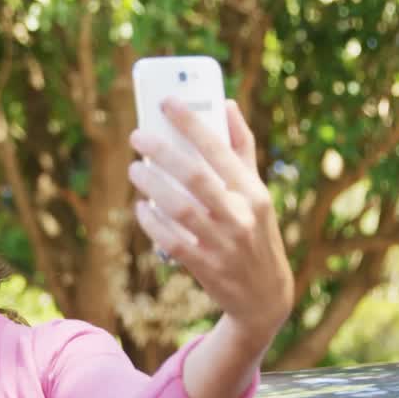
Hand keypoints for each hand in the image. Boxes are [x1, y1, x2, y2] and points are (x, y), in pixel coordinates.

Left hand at [128, 99, 293, 349]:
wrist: (264, 295)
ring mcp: (223, 243)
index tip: (166, 102)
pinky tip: (140, 209)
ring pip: (179, 209)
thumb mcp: (256, 192)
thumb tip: (225, 103)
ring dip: (151, 186)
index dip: (192, 124)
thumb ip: (242, 148)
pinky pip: (171, 241)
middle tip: (137, 137)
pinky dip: (152, 224)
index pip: (220, 150)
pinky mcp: (206, 267)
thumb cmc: (255, 231)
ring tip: (134, 170)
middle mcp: (241, 216)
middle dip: (162, 153)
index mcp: (254, 192)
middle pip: (195, 177)